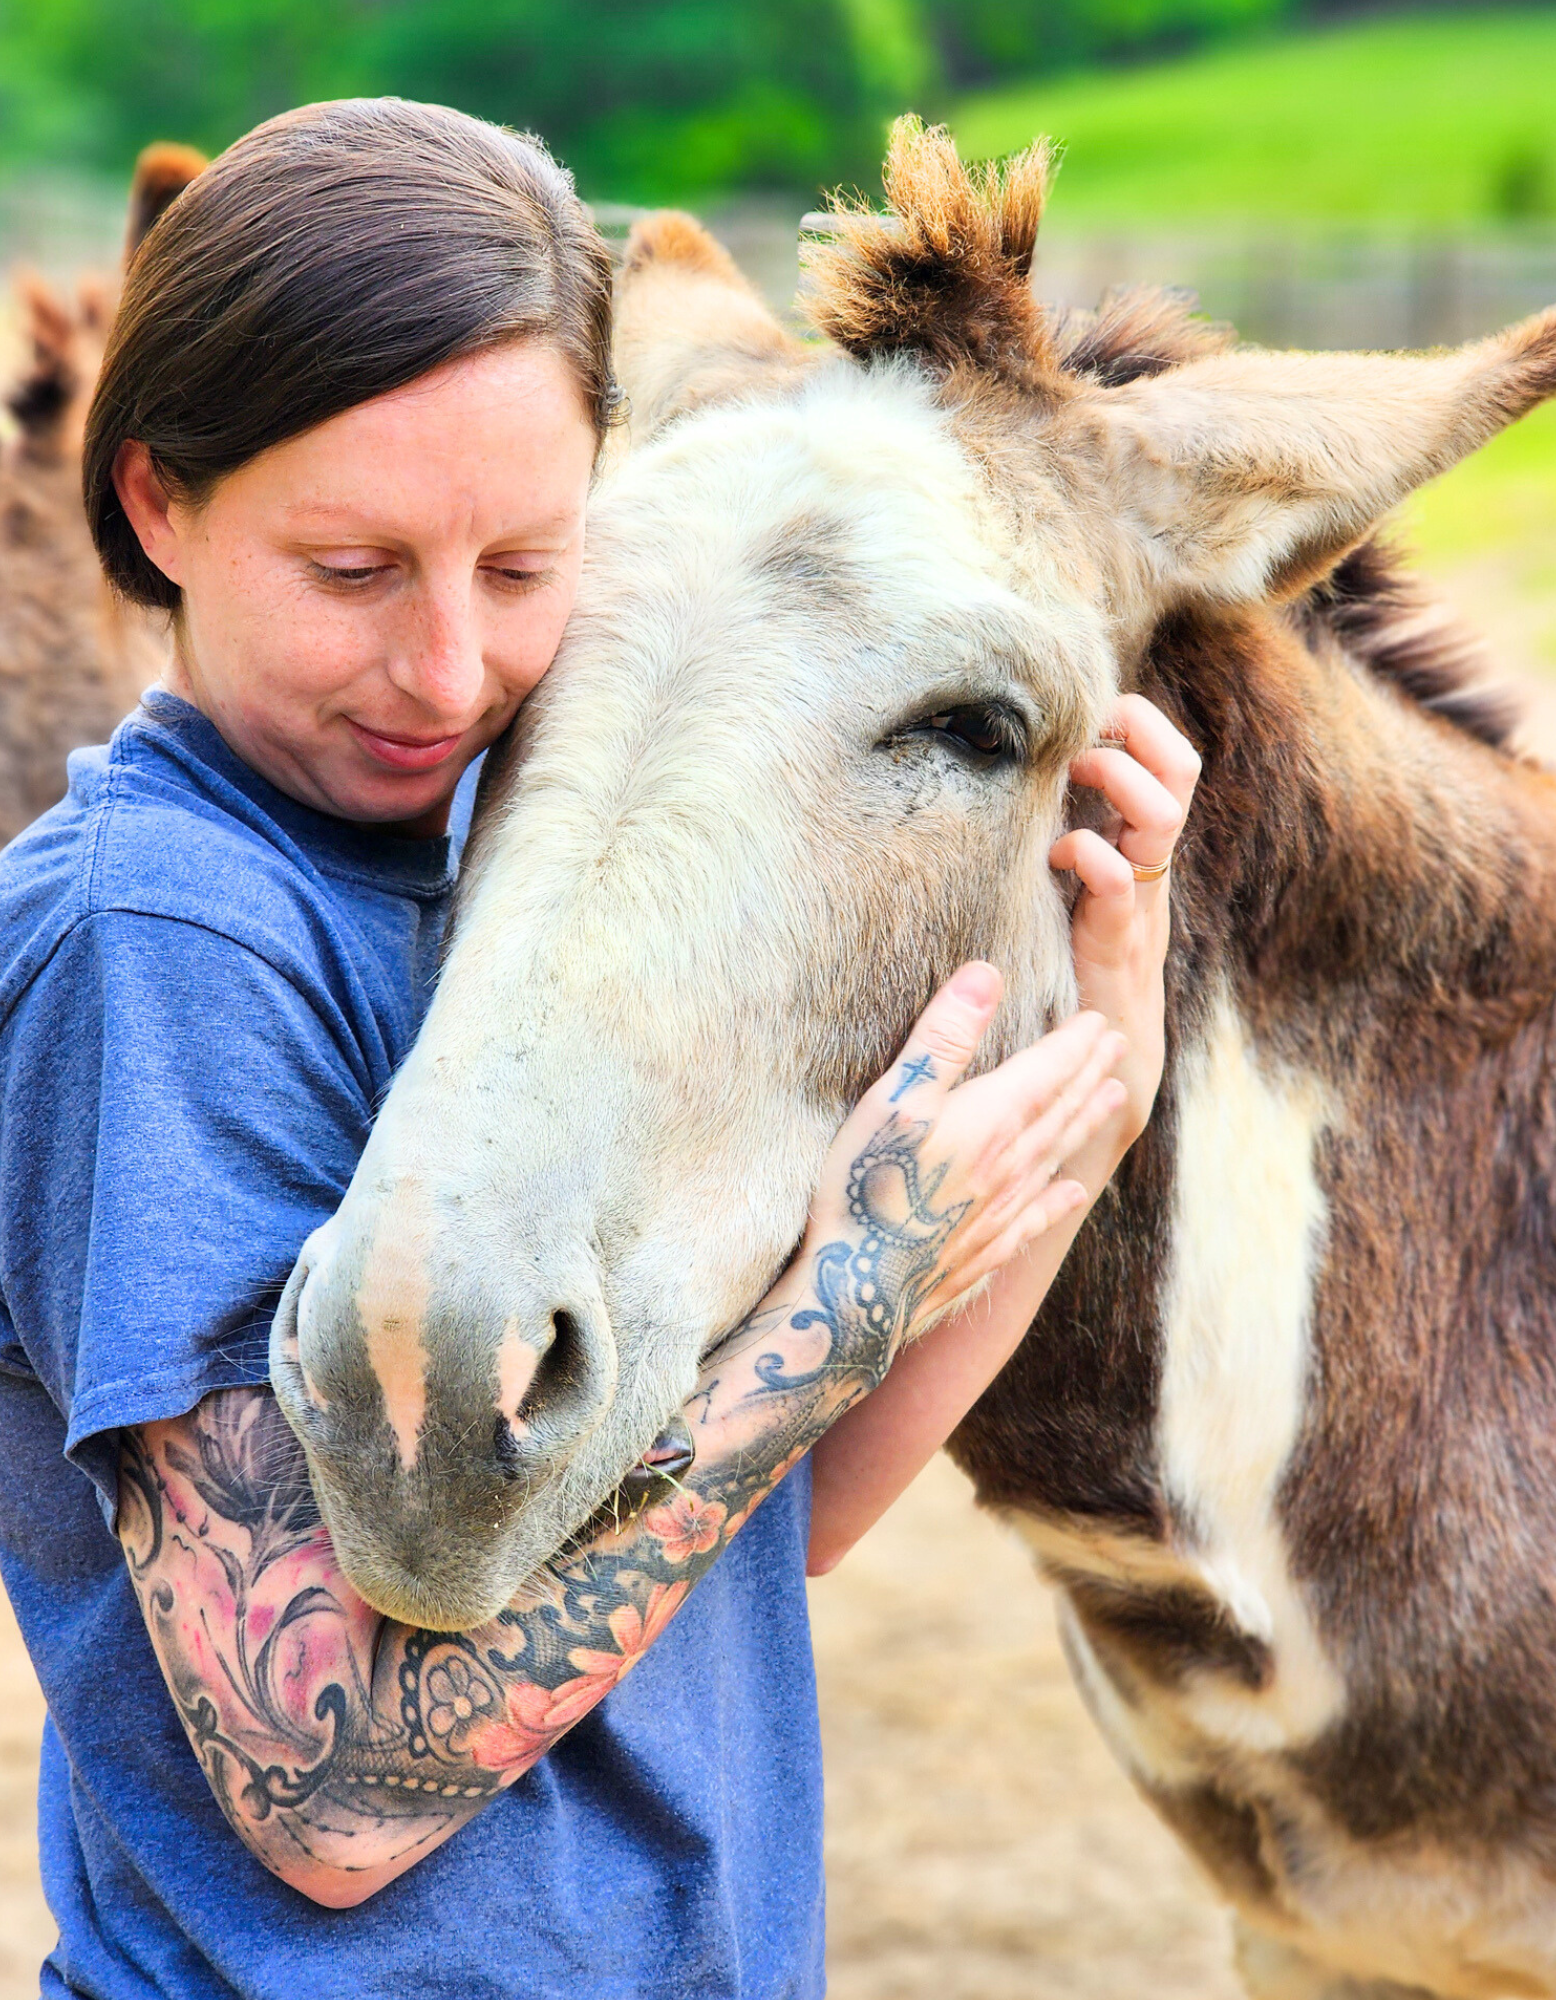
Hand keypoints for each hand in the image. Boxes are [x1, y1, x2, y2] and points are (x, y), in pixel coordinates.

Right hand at [797, 966, 1126, 1383]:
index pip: (1047, 1071)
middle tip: (1119, 1048)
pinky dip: (1060, 1198)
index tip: (1100, 1019)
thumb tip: (986, 974)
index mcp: (990, 1121)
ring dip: (1088, 1123)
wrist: (858, 1291)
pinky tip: (1074, 1191)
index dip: (1075, 1043)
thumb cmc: (866, 1186)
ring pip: (1059, 1157)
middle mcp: (1009, 1166)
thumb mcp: (895, 1098)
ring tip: (1115, 1099)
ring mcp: (1002, 1214)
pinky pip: (1038, 1217)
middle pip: (1062, 1111)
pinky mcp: (987, 1252)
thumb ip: (943, 1037)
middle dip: (1091, 1075)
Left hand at [1049, 693, 1199, 1149]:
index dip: (1141, 723)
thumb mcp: (1061, 903)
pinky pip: (1121, 889)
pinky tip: (1059, 858)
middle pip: (1182, 774)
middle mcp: (1149, 875)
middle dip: (1142, 735)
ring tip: (1078, 778)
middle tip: (1084, 739)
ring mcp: (1140, 912)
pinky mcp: (1117, 954)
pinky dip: (1091, 859)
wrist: (1096, 1084)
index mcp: (1138, 855)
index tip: (1092, 712)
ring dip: (1121, 783)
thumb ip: (1052, 852)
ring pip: (1163, 820)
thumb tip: (1003, 793)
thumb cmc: (1066, 987)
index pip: (1171, 763)